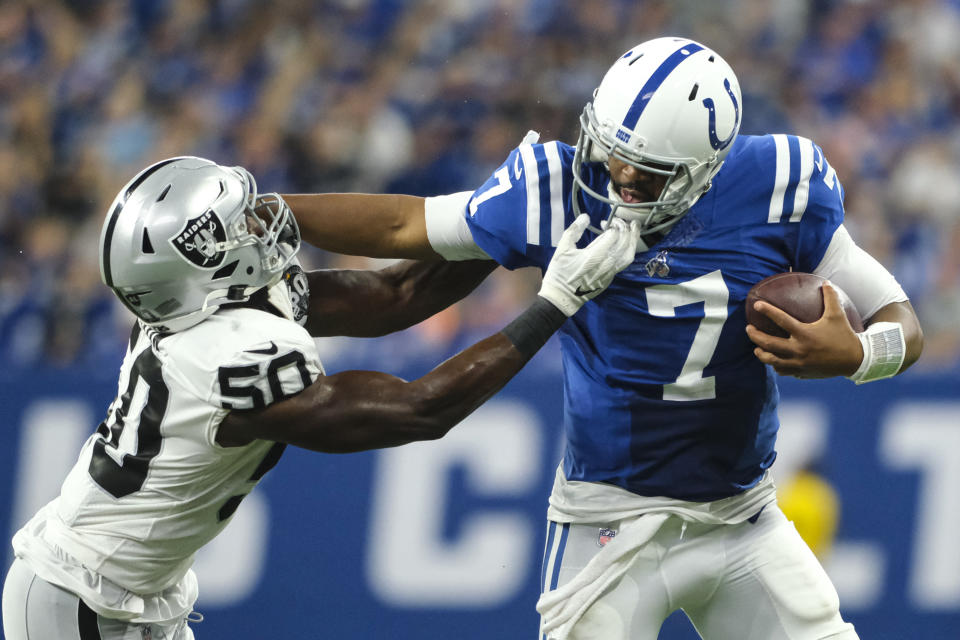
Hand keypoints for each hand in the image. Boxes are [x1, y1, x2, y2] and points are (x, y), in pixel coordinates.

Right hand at [538, 214, 638, 315]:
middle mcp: (605, 265)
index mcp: (593, 256)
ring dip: (633, 239)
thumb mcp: (562, 249)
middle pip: (624, 243)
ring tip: (634, 228)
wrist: (562, 298)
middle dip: (625, 228)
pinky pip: (624, 263)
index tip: (605, 223)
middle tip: (622, 221)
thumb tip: (586, 217)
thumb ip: (574, 230)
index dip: (612, 225)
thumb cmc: (560, 273)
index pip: (613, 235)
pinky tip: (626, 244)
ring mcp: (610, 273)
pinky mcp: (610, 278)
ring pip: (628, 254)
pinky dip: (628, 250)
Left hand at [745, 283, 863, 377]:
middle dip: (755, 336)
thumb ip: (831, 298)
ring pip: (771, 360)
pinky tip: (773, 360)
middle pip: (769, 343)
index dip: (768, 311)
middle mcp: (799, 349)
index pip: (781, 320)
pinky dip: (775, 365)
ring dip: (761, 353)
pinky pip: (782, 370)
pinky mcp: (801, 372)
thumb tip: (825, 282)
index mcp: (805, 334)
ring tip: (756, 348)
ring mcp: (798, 363)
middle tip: (749, 329)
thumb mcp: (837, 315)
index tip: (757, 305)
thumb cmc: (844, 336)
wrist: (855, 360)